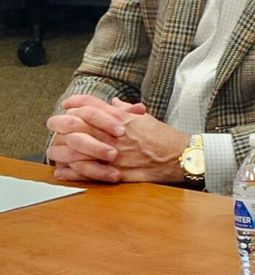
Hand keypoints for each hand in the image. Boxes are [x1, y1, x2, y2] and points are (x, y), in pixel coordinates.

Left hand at [48, 97, 188, 183]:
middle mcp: (116, 135)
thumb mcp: (146, 118)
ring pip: (79, 150)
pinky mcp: (118, 172)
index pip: (93, 106)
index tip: (68, 104)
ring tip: (54, 150)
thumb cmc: (165, 138)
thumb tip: (112, 102)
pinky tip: (64, 170)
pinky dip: (73, 172)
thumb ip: (126, 110)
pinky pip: (89, 172)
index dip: (77, 103)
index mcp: (123, 119)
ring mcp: (116, 154)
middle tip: (54, 125)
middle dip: (62, 124)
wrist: (181, 156)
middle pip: (79, 125)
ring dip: (63, 149)